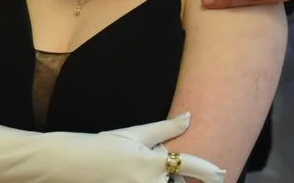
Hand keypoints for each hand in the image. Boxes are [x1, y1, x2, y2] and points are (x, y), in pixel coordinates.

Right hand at [103, 114, 224, 182]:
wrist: (72, 163)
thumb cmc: (102, 145)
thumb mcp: (133, 134)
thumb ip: (164, 129)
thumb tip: (189, 117)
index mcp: (152, 161)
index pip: (191, 165)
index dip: (210, 172)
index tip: (221, 174)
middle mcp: (150, 181)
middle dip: (176, 177)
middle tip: (158, 166)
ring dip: (163, 179)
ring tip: (138, 170)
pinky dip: (154, 182)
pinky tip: (134, 175)